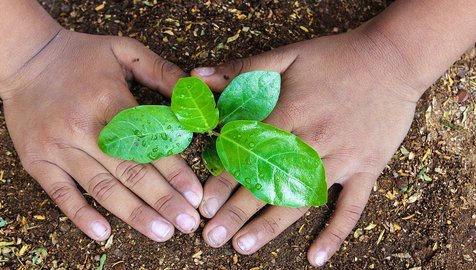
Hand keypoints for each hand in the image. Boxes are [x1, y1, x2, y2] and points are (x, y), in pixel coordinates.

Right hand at [0, 29, 202, 241]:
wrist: (24, 58)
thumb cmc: (80, 56)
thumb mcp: (124, 51)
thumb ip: (161, 71)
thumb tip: (195, 94)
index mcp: (109, 100)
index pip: (147, 142)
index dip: (174, 171)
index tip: (195, 196)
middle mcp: (83, 127)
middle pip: (129, 171)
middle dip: (162, 200)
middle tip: (187, 223)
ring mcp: (58, 147)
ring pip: (101, 187)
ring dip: (133, 213)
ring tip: (161, 232)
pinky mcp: (37, 161)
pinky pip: (60, 193)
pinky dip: (81, 215)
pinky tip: (103, 233)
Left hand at [192, 28, 424, 265]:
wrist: (393, 58)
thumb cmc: (336, 57)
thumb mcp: (287, 55)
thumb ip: (242, 69)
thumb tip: (197, 77)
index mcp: (291, 114)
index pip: (249, 154)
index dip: (224, 180)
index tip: (203, 204)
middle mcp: (314, 142)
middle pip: (270, 183)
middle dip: (237, 212)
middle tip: (211, 237)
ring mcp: (343, 159)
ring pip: (302, 200)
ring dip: (271, 226)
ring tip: (243, 247)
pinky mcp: (367, 168)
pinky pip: (352, 207)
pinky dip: (335, 233)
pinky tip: (316, 258)